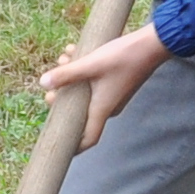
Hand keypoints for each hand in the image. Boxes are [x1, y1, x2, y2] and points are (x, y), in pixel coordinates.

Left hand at [39, 20, 170, 151]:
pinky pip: (94, 83)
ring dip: (72, 77)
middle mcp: (109, 106)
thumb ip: (66, 74)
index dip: (74, 147)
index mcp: (103, 109)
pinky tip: (75, 51)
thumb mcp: (90, 64)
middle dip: (64, 97)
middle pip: (81, 112)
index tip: (60, 148)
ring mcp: (114, 95)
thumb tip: (42, 83)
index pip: (89, 138)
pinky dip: (83, 71)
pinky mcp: (117, 83)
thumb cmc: (123, 57)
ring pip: (86, 93)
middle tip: (53, 85)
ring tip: (65, 57)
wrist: (152, 45)